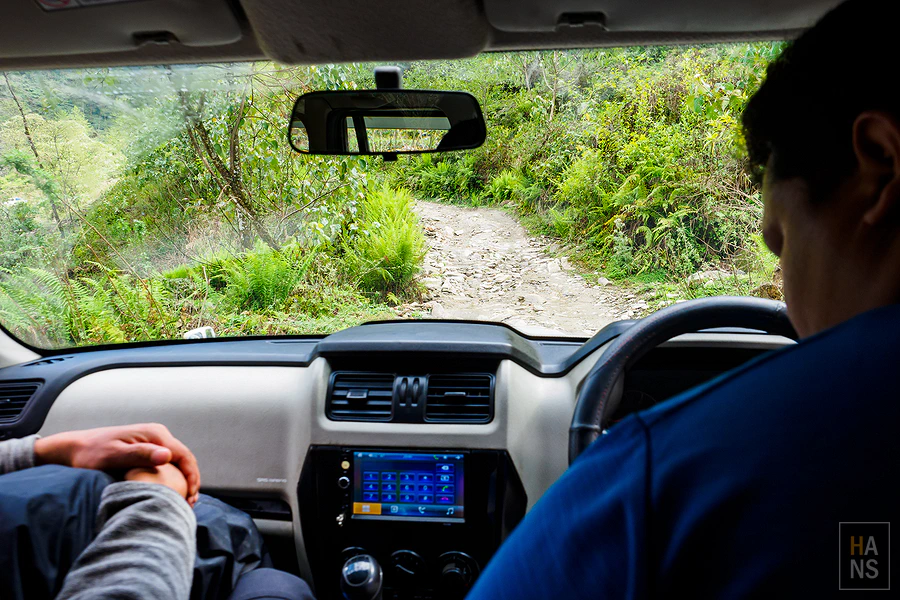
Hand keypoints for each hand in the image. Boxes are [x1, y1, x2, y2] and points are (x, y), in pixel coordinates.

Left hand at [34, 424, 199, 504]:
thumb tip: (167, 456)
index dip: (191, 476)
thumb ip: (140, 454)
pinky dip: (174, 478)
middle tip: (190, 503)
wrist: (74, 449)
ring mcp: (153, 441)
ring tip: (184, 501)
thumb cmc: (91, 454)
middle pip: (184, 459)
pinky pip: (168, 464)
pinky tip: (172, 492)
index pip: (184, 455)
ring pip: (178, 462)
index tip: (190, 496)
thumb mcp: (114, 456)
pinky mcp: (147, 449)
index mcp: (155, 434)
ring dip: (184, 480)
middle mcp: (158, 435)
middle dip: (191, 480)